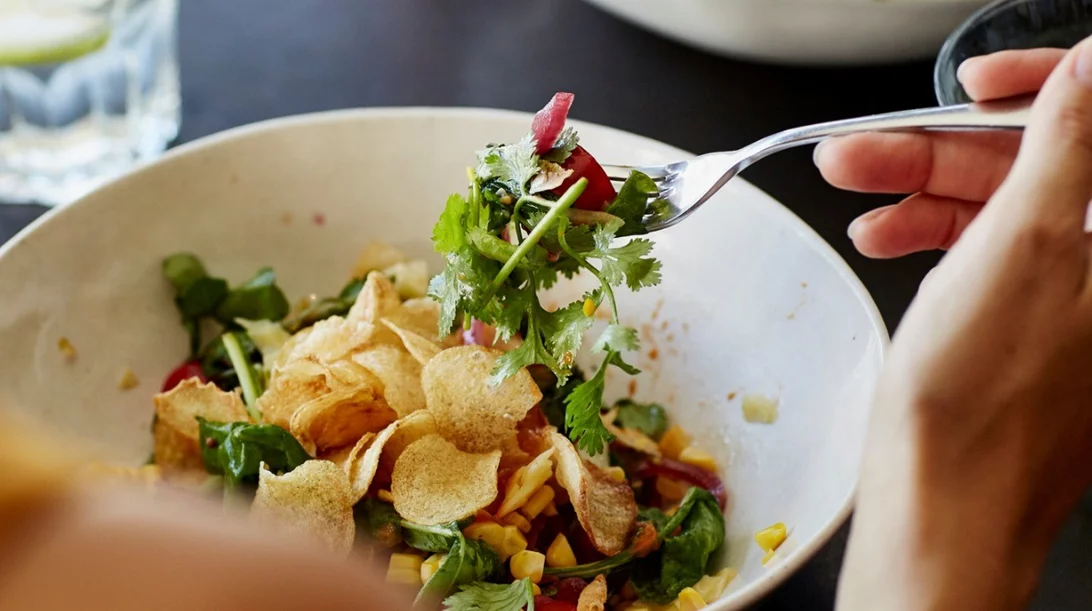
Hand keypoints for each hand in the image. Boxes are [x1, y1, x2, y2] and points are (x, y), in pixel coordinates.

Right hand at [837, 38, 1091, 610]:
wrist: (945, 501)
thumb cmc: (982, 402)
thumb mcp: (1023, 247)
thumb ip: (1065, 145)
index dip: (1040, 90)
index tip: (976, 88)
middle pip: (1038, 165)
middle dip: (944, 150)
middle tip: (867, 148)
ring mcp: (1071, 292)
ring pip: (1001, 207)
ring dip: (922, 193)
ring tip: (857, 199)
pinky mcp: (1030, 317)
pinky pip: (986, 250)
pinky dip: (931, 236)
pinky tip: (887, 239)